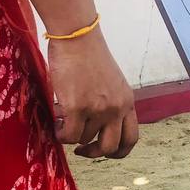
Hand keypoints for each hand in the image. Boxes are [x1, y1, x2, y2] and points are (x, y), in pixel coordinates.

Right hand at [47, 28, 138, 158]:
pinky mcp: (78, 107)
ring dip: (72, 135)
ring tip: (64, 120)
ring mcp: (99, 109)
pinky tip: (58, 124)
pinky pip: (69, 136)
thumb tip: (96, 127)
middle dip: (95, 153)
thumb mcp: (111, 81)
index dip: (119, 151)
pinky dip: (61, 135)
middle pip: (111, 147)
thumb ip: (110, 102)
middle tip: (82, 149)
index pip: (131, 138)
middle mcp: (117, 108)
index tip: (104, 152)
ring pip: (85, 139)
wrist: (77, 36)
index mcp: (127, 101)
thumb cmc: (89, 54)